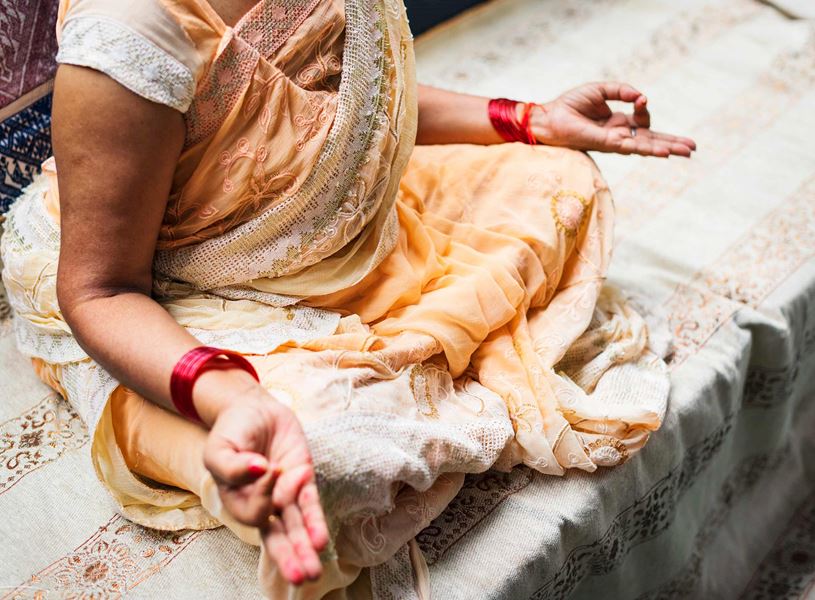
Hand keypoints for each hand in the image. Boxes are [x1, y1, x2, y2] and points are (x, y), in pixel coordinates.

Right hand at [199, 380, 328, 585]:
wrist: (253, 407)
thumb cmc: (232, 431)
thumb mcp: (219, 447)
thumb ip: (231, 466)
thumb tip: (258, 471)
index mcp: (237, 500)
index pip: (253, 513)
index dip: (263, 496)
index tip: (268, 467)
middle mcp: (261, 503)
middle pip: (276, 536)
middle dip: (289, 556)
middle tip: (300, 577)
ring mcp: (284, 493)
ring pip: (296, 527)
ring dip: (306, 547)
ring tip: (314, 571)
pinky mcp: (303, 479)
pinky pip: (311, 505)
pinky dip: (316, 521)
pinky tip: (321, 540)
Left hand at [531, 82, 695, 157]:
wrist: (549, 118)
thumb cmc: (570, 105)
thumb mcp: (599, 90)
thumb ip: (621, 90)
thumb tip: (642, 96)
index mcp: (617, 123)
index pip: (641, 119)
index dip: (643, 108)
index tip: (640, 99)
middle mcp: (618, 135)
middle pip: (651, 139)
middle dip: (672, 142)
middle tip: (693, 147)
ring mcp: (615, 142)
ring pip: (646, 146)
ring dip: (668, 148)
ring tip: (688, 152)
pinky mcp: (608, 145)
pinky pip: (633, 147)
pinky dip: (650, 149)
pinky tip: (665, 152)